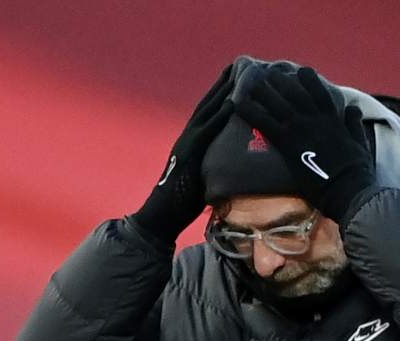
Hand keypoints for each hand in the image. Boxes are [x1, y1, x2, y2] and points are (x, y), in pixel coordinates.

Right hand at [131, 65, 234, 242]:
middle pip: (207, 105)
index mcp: (189, 144)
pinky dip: (220, 115)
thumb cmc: (181, 206)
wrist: (161, 216)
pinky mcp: (189, 155)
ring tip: (238, 74)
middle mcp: (187, 138)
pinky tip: (233, 103)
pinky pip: (207, 131)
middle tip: (238, 65)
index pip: (206, 115)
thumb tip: (229, 172)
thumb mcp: (201, 182)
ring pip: (207, 112)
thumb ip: (211, 170)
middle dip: (222, 85)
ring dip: (223, 91)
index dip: (218, 95)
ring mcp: (187, 145)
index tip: (233, 78)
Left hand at [233, 65, 375, 223]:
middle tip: (268, 73)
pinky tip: (238, 104)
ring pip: (277, 103)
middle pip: (294, 92)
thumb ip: (354, 123)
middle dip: (281, 82)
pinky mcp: (289, 144)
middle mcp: (315, 118)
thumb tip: (353, 108)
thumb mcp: (360, 143)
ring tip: (249, 82)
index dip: (308, 80)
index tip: (300, 72)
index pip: (319, 92)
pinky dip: (251, 112)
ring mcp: (301, 129)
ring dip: (262, 91)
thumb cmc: (357, 172)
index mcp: (333, 118)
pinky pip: (265, 122)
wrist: (349, 189)